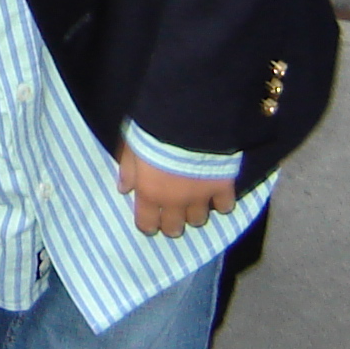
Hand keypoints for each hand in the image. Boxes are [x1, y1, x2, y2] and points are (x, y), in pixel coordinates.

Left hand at [117, 139, 235, 237]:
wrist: (186, 120)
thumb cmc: (153, 132)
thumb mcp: (132, 148)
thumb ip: (128, 171)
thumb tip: (124, 189)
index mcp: (150, 193)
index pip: (146, 224)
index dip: (148, 224)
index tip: (151, 220)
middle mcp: (174, 202)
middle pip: (174, 228)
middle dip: (172, 223)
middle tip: (173, 213)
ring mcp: (200, 197)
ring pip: (198, 220)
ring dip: (194, 213)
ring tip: (193, 202)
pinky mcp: (222, 187)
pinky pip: (225, 206)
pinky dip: (221, 203)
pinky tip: (217, 195)